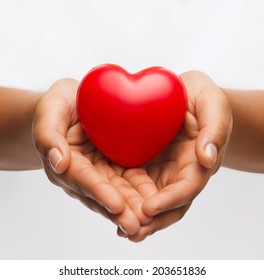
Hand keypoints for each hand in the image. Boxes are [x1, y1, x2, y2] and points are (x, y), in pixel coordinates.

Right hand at [32, 79, 156, 234]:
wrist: (74, 103)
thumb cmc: (60, 105)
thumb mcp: (51, 109)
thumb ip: (49, 134)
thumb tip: (58, 162)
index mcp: (66, 162)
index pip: (83, 179)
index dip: (99, 192)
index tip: (116, 205)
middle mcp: (84, 173)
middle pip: (102, 194)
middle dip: (120, 210)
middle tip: (138, 225)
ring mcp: (100, 172)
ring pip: (118, 192)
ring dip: (132, 208)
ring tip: (149, 221)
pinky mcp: (115, 166)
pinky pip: (129, 181)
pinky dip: (140, 193)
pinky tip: (155, 201)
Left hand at [121, 71, 232, 241]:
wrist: (185, 95)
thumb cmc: (203, 99)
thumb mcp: (213, 105)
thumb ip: (214, 129)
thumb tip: (207, 158)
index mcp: (198, 162)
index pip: (186, 188)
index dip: (169, 201)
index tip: (149, 209)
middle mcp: (179, 173)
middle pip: (168, 204)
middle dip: (151, 220)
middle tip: (130, 231)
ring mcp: (161, 171)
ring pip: (150, 200)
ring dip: (136, 216)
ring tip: (119, 228)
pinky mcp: (145, 165)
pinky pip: (135, 185)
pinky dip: (125, 198)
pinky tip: (110, 205)